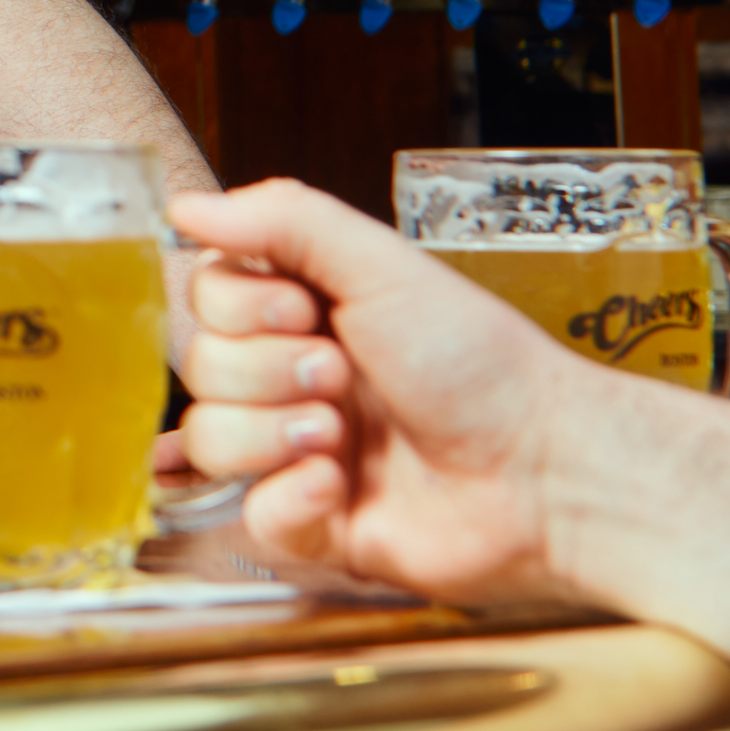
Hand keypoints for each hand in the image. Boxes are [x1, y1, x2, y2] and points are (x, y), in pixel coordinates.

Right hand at [167, 178, 596, 607]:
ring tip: (342, 436)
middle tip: (342, 376)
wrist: (543, 473)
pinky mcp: (313, 527)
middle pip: (200, 368)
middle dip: (266, 372)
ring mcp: (299, 454)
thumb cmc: (482, 366)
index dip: (240, 308)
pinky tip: (340, 487)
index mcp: (309, 314)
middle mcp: (296, 379)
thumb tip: (186, 203)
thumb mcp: (384, 268)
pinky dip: (290, 500)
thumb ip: (284, 221)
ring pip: (210, 442)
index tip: (304, 312)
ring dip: (274, 434)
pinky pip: (249, 516)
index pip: (207, 297)